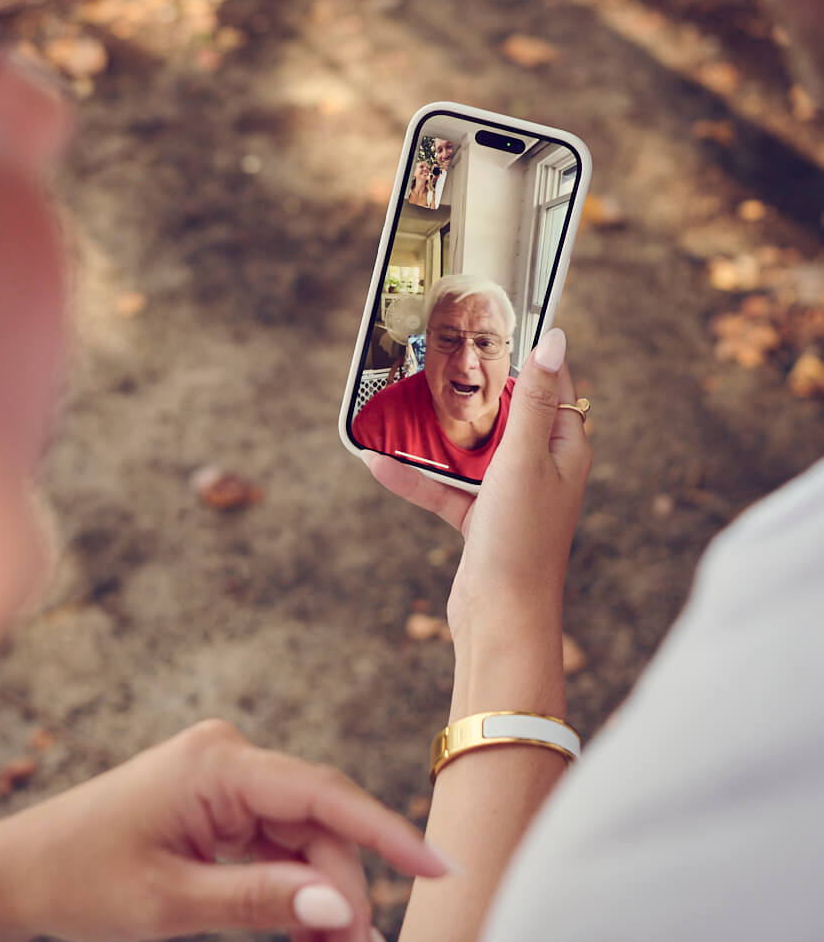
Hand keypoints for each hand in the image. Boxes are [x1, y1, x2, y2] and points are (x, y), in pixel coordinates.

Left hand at [0, 720, 448, 941]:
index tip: (440, 872)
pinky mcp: (224, 817)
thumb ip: (259, 899)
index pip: (324, 796)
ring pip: (305, 861)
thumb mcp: (170, 901)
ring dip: (321, 930)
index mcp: (219, 766)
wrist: (16, 877)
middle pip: (319, 843)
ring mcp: (229, 790)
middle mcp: (233, 765)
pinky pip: (277, 866)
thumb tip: (340, 901)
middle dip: (341, 921)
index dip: (387, 834)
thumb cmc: (79, 877)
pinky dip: (291, 918)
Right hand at [363, 328, 590, 646]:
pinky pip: (445, 488)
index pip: (552, 387)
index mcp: (564, 449)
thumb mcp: (524, 457)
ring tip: (404, 403)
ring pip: (471, 451)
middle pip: (507, 416)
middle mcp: (541, 469)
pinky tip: (378, 463)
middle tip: (438, 356)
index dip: (530, 355)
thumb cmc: (522, 537)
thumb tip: (555, 339)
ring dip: (438, 435)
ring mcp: (509, 496)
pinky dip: (416, 478)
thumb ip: (533, 399)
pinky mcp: (480, 521)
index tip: (499, 325)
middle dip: (473, 391)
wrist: (501, 617)